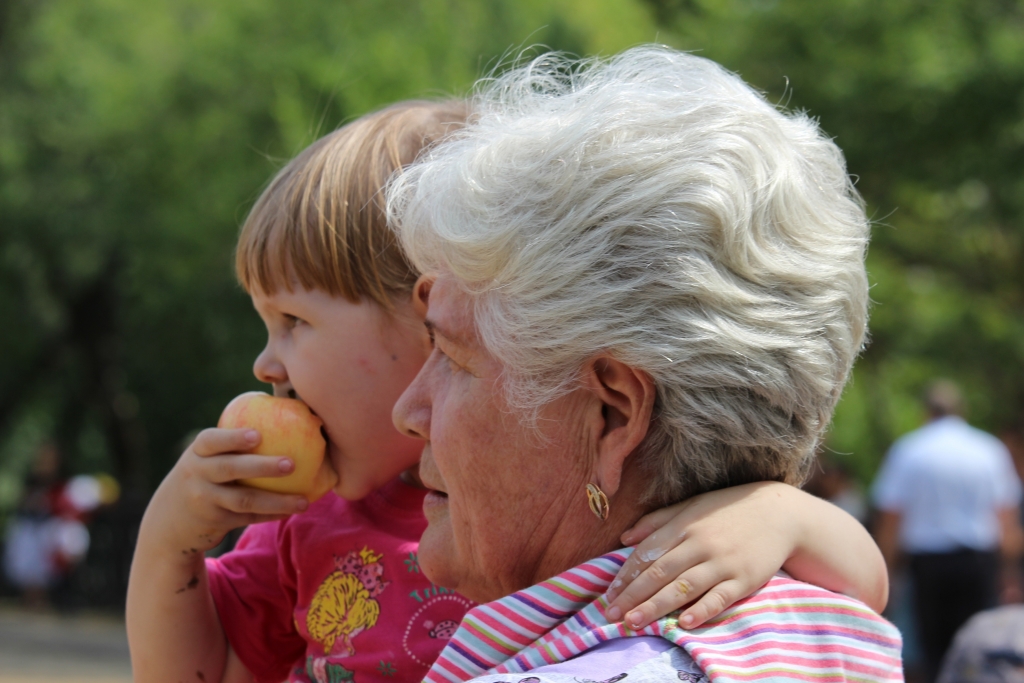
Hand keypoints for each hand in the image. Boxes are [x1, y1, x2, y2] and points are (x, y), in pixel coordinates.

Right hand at [141, 428, 309, 558]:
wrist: (170, 520)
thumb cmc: (205, 474)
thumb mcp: (206, 457)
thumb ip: (233, 442)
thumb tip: (289, 414)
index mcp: (198, 452)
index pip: (212, 441)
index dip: (233, 438)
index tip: (257, 435)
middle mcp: (197, 474)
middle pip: (230, 469)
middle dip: (262, 467)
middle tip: (291, 463)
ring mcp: (205, 500)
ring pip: (244, 500)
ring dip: (276, 500)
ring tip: (303, 501)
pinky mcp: (215, 521)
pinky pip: (248, 517)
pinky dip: (271, 514)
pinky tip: (293, 510)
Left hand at [604, 482, 799, 629]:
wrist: (780, 513)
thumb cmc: (728, 510)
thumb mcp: (691, 506)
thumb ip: (657, 521)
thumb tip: (625, 539)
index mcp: (683, 525)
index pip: (647, 554)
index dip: (626, 576)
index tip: (608, 595)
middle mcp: (699, 544)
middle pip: (659, 573)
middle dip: (632, 596)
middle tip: (611, 615)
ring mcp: (722, 562)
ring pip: (683, 587)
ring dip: (656, 607)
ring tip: (634, 622)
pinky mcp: (744, 579)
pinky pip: (719, 598)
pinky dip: (701, 610)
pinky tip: (683, 622)